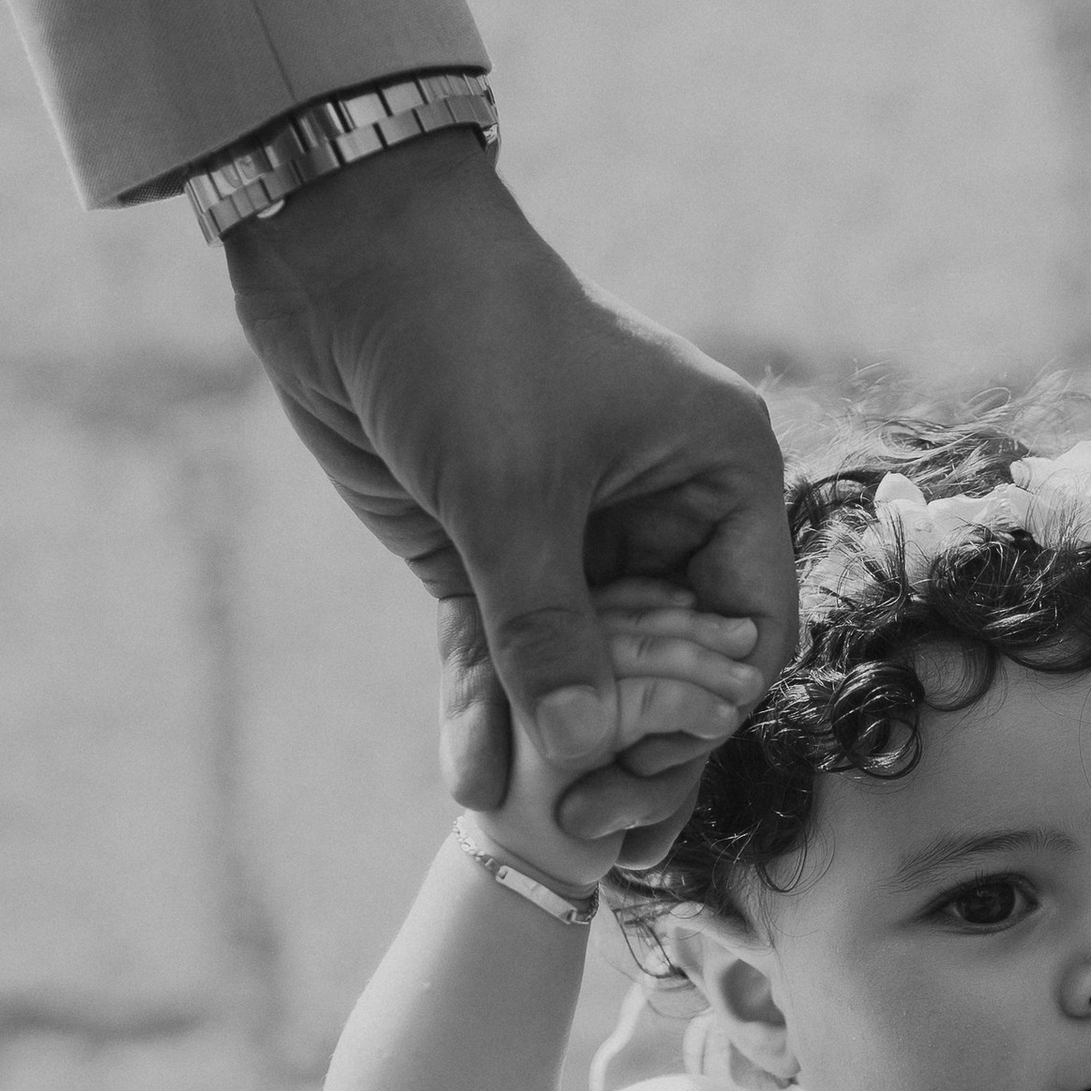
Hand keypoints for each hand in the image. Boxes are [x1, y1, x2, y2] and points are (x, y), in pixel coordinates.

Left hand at [225, 129, 795, 844]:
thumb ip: (548, 634)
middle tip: (595, 832)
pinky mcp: (495, 554)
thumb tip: (584, 754)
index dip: (705, 712)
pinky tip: (471, 776)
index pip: (745, 630)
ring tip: (535, 832)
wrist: (345, 257)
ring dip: (557, 749)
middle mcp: (665, 514)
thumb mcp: (513, 495)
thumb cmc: (467, 340)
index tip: (644, 769)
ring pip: (586, 674)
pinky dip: (490, 709)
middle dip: (634, 752)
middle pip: (673, 670)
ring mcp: (579, 540)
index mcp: (719, 477)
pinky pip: (508, 653)